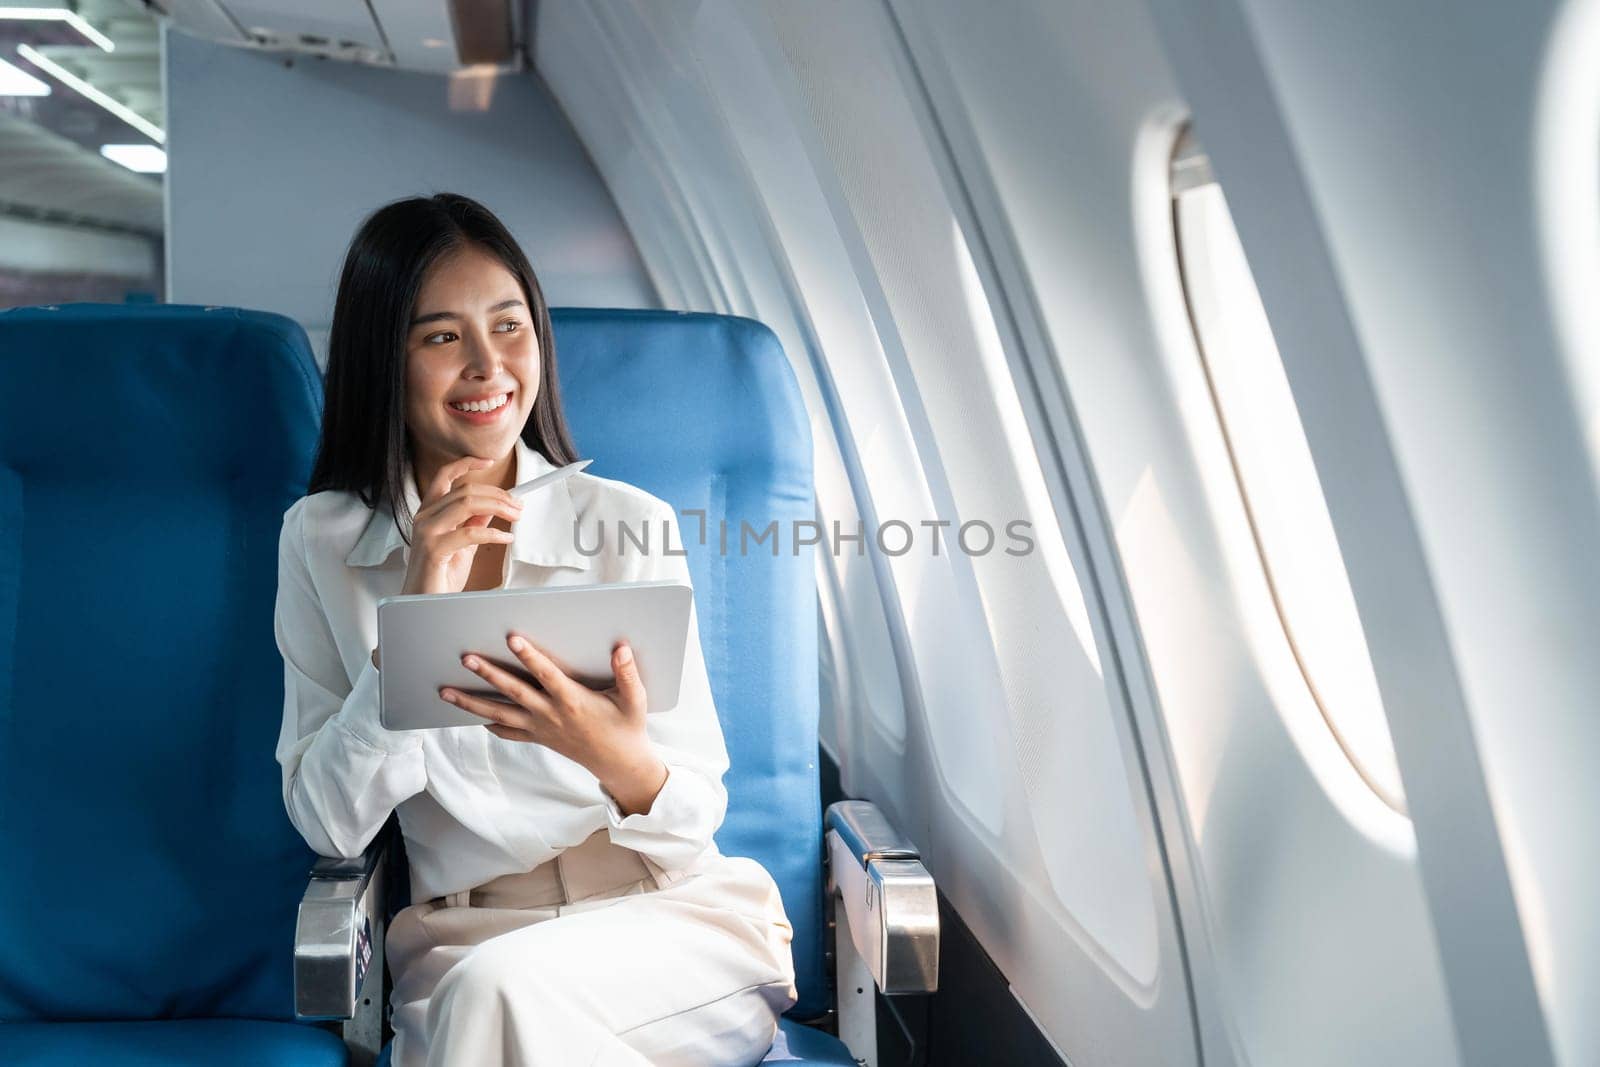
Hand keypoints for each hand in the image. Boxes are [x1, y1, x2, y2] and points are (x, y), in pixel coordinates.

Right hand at [400, 455, 523, 595]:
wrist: (423, 604)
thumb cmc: (440, 576)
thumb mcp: (463, 545)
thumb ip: (473, 524)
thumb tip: (492, 508)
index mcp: (428, 512)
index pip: (444, 477)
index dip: (466, 464)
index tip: (489, 460)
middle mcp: (424, 517)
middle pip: (465, 490)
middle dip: (498, 494)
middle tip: (518, 504)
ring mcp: (426, 531)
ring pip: (467, 503)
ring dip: (498, 506)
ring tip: (516, 515)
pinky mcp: (434, 549)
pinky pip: (470, 532)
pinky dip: (493, 533)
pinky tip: (506, 537)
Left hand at [443, 633, 667, 813]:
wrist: (619, 763)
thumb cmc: (627, 727)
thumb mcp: (635, 700)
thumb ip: (628, 673)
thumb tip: (621, 648)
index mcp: (573, 702)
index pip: (546, 675)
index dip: (529, 657)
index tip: (512, 639)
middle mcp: (551, 715)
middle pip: (513, 692)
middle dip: (488, 675)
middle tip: (465, 658)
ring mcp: (541, 728)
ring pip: (500, 715)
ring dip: (471, 703)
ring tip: (445, 692)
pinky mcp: (539, 738)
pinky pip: (508, 732)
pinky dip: (490, 724)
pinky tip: (474, 716)